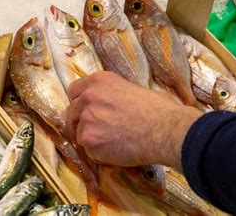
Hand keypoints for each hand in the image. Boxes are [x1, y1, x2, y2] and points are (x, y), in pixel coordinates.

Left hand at [65, 71, 201, 169]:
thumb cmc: (159, 109)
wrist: (164, 130)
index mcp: (99, 81)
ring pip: (78, 133)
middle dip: (80, 122)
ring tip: (111, 142)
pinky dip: (98, 153)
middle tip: (96, 130)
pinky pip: (87, 150)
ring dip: (91, 139)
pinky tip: (115, 151)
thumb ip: (112, 94)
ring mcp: (87, 119)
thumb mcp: (133, 88)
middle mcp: (88, 97)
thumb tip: (112, 103)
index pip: (74, 90)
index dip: (79, 102)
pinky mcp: (89, 141)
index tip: (85, 110)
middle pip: (71, 112)